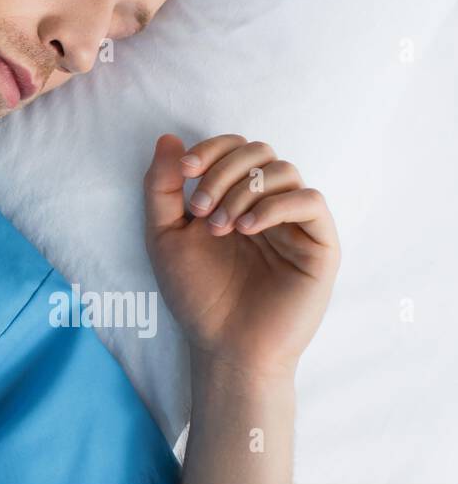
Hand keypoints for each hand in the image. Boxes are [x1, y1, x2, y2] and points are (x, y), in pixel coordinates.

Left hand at [143, 133, 340, 376]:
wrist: (223, 346)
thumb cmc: (196, 293)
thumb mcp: (163, 234)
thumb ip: (162, 187)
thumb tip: (168, 137)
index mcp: (235, 196)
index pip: (234, 147)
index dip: (209, 149)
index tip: (182, 172)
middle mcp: (268, 203)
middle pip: (259, 150)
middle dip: (223, 171)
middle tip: (200, 210)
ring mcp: (296, 223)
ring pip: (284, 170)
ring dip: (244, 191)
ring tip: (220, 228)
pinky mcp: (320, 245)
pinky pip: (310, 201)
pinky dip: (275, 205)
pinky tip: (247, 229)